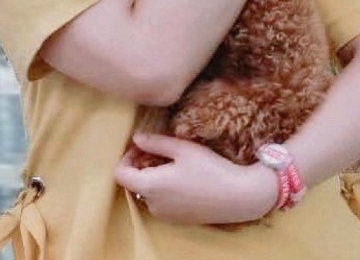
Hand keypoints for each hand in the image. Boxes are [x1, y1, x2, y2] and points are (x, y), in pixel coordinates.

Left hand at [114, 133, 277, 224]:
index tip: (142, 146)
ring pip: (147, 192)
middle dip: (141, 165)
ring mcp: (165, 215)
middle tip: (158, 150)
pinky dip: (164, 189)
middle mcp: (153, 205)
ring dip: (153, 177)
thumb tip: (136, 139)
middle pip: (133, 183)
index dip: (126, 157)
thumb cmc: (210, 169)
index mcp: (150, 186)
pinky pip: (161, 202)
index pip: (120, 174)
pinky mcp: (178, 220)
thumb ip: (155, 142)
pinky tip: (182, 178)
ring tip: (172, 163)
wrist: (239, 196)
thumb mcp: (182, 148)